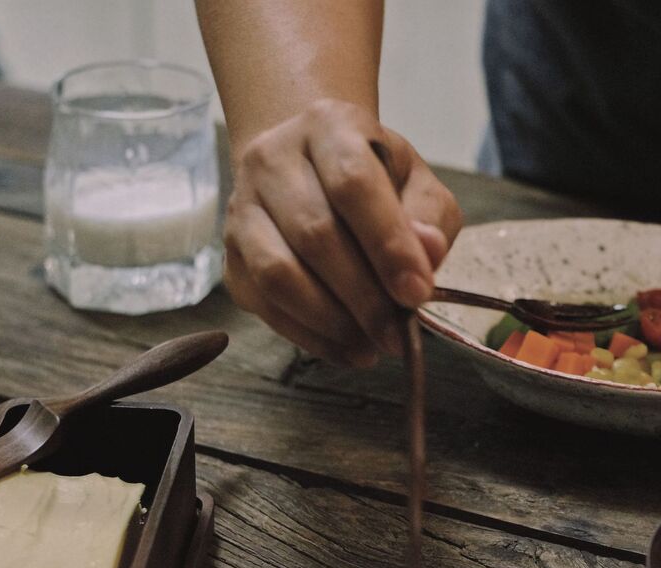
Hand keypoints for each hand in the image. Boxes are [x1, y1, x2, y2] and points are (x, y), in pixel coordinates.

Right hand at [223, 99, 462, 366]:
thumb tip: (428, 252)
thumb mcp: (413, 180)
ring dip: (331, 321)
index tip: (417, 293)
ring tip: (372, 346)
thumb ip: (428, 214)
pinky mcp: (231, 258)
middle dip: (364, 297)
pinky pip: (265, 305)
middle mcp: (272, 160)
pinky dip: (309, 337)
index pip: (353, 183)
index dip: (387, 243)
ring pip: (278, 274)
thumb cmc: (368, 177)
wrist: (306, 169)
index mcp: (327, 127)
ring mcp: (242, 210)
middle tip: (398, 334)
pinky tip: (346, 349)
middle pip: (314, 234)